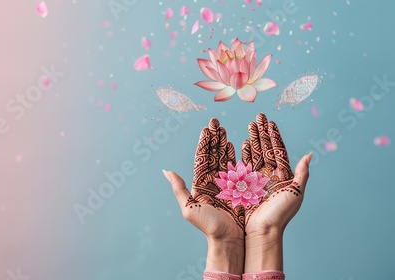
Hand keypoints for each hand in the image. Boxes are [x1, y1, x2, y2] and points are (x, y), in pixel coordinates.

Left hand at [164, 118, 243, 273]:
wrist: (231, 240)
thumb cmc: (209, 227)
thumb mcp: (189, 208)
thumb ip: (179, 188)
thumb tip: (166, 171)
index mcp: (201, 183)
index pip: (202, 157)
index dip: (204, 143)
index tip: (206, 128)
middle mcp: (215, 181)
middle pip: (214, 154)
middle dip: (215, 138)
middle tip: (216, 122)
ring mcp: (229, 183)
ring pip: (227, 158)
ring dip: (226, 143)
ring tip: (226, 129)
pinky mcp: (242, 188)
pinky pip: (241, 168)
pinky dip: (240, 155)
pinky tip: (241, 144)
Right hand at [241, 112, 311, 271]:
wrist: (262, 231)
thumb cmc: (280, 215)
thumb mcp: (295, 194)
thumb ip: (302, 174)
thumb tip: (310, 154)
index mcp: (283, 175)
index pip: (278, 150)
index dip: (274, 135)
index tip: (269, 121)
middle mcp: (269, 175)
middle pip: (265, 148)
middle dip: (261, 132)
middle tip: (257, 117)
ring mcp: (256, 179)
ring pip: (254, 154)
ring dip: (252, 139)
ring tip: (249, 125)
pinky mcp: (244, 185)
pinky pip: (243, 166)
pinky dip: (242, 154)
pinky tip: (241, 144)